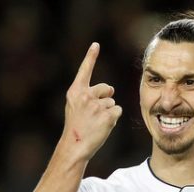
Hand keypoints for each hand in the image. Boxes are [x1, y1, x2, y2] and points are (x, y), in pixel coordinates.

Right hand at [61, 42, 122, 160]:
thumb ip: (90, 95)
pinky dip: (113, 118)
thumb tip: (111, 89)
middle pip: (107, 88)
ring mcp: (97, 106)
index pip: (85, 70)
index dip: (91, 56)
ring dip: (108, 112)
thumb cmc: (77, 127)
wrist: (75, 145)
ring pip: (112, 102)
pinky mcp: (108, 116)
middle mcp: (85, 96)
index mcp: (75, 92)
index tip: (96, 44)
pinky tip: (103, 126)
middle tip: (93, 114)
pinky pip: (117, 111)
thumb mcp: (76, 107)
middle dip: (106, 98)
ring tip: (96, 123)